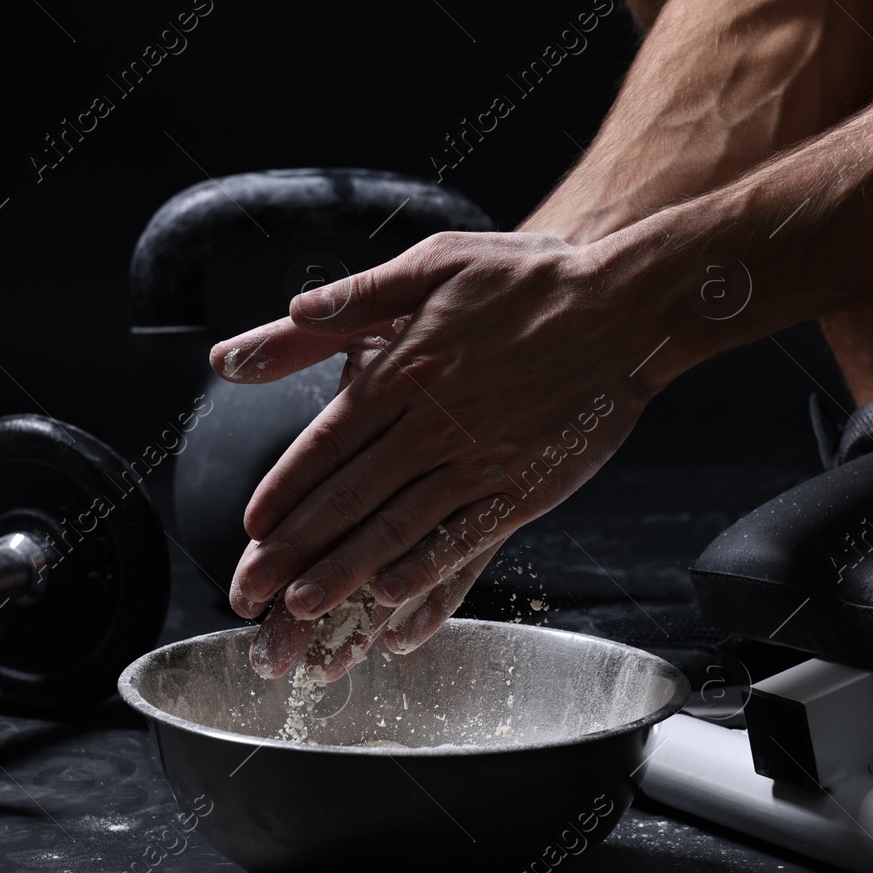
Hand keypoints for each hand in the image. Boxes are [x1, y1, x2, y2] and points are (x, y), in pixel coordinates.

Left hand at [213, 230, 670, 678]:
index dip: (283, 491)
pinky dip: (426, 573)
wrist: (621, 306)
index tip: (252, 529)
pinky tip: (393, 598)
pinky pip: (466, 541)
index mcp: (403, 371)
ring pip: (398, 527)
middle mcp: (434, 425)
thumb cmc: (526, 281)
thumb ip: (353, 297)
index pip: (324, 444)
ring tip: (304, 609)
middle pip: (349, 497)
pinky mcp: (524, 489)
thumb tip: (291, 311)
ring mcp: (480, 463)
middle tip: (253, 592)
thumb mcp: (432, 264)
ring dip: (346, 572)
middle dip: (294, 550)